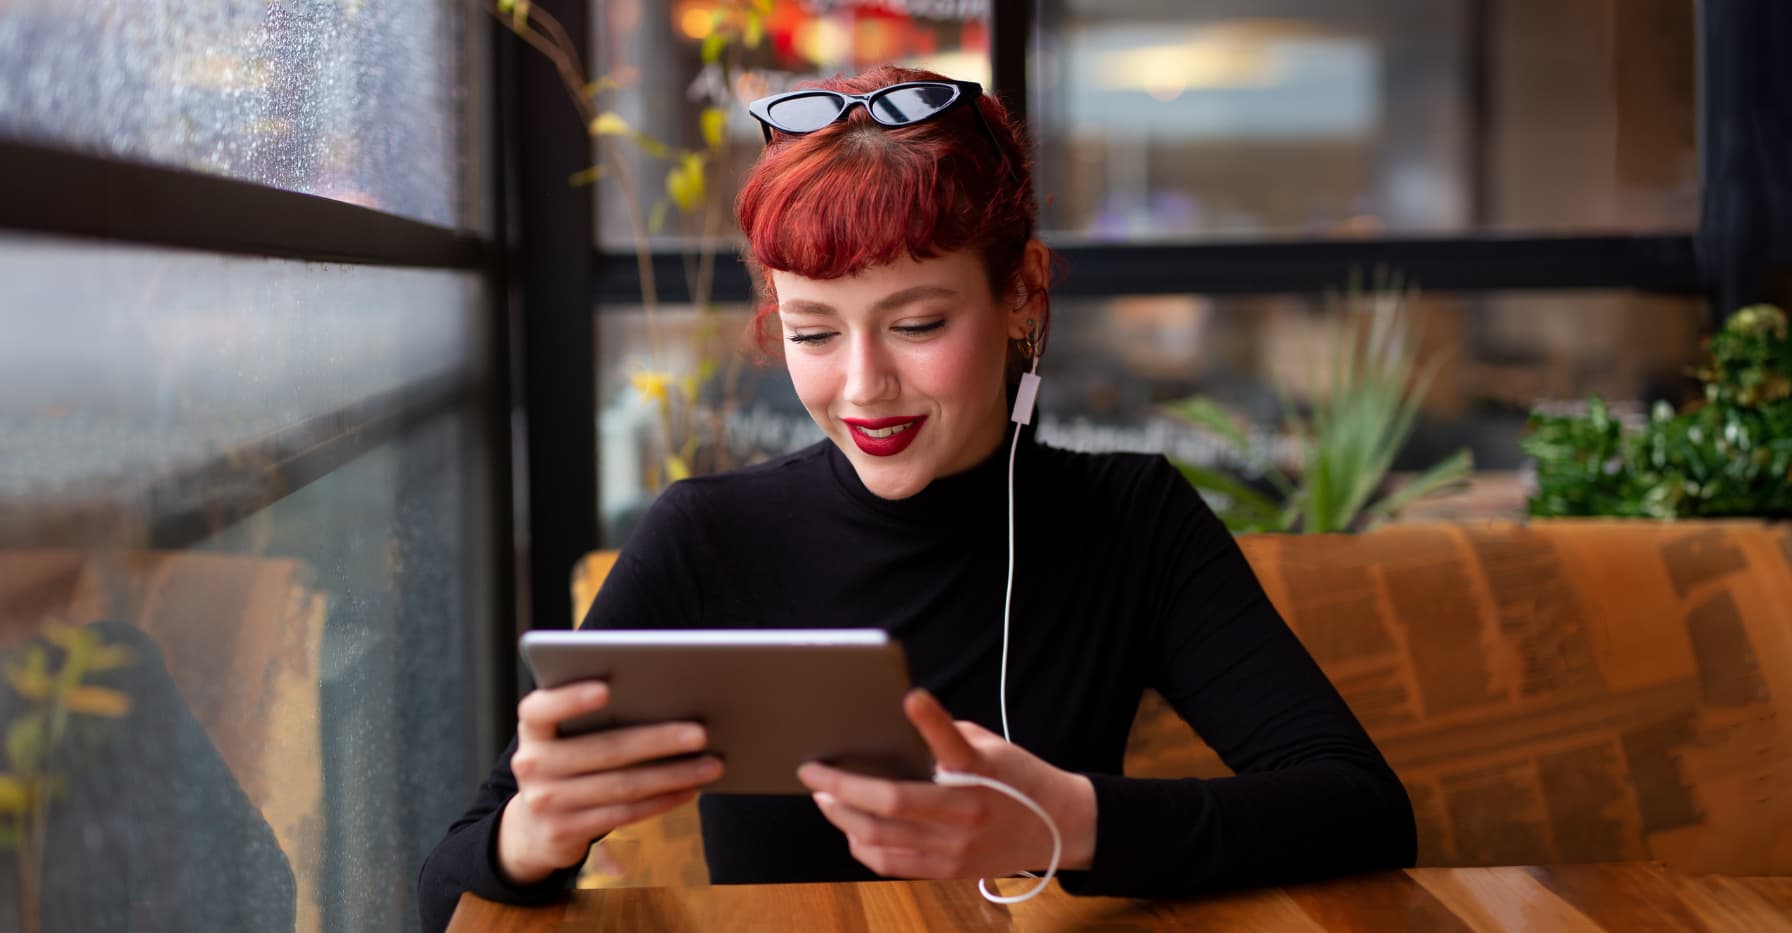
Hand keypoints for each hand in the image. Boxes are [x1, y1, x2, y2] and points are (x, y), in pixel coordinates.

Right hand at [496, 681, 723, 884]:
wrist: (532, 827)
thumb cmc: (566, 762)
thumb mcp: (564, 737)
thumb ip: (595, 717)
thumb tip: (666, 701)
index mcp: (533, 729)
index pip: (542, 708)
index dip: (571, 698)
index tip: (607, 689)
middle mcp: (532, 764)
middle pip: (604, 749)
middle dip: (658, 740)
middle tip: (700, 733)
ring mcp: (546, 801)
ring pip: (622, 785)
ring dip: (672, 775)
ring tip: (710, 764)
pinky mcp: (565, 831)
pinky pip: (623, 814)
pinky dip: (661, 801)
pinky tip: (689, 790)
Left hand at [797, 688, 1096, 879]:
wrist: (1059, 828)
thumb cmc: (1018, 779)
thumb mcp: (993, 747)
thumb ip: (946, 740)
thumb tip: (895, 731)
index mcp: (981, 772)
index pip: (952, 743)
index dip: (931, 719)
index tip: (910, 697)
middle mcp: (967, 813)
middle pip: (892, 803)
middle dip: (843, 786)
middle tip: (815, 773)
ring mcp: (955, 848)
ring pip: (881, 838)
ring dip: (843, 817)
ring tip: (825, 799)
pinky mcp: (948, 870)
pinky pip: (890, 863)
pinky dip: (862, 845)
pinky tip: (850, 828)